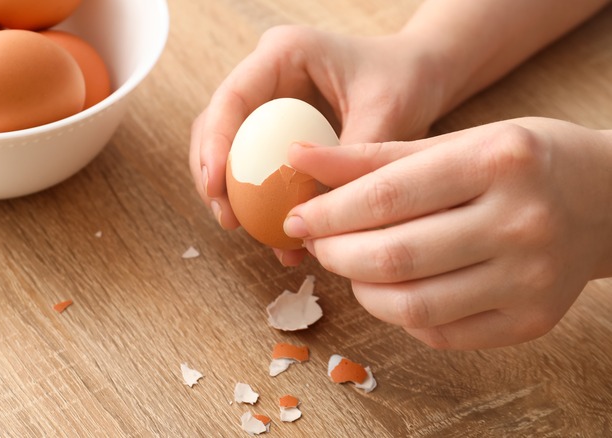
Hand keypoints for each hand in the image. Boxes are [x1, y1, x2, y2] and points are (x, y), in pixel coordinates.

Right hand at [189, 25, 446, 264]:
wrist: (421, 78)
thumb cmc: (405, 80)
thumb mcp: (386, 112)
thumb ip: (349, 156)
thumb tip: (314, 210)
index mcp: (284, 53)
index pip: (233, 98)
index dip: (215, 143)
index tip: (216, 187)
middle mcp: (266, 76)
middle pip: (216, 124)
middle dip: (213, 174)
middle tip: (227, 219)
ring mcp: (268, 103)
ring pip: (228, 148)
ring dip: (229, 191)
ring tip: (242, 229)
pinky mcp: (275, 130)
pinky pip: (254, 165)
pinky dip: (257, 199)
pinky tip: (273, 232)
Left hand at [283, 117, 611, 348]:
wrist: (606, 200)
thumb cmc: (520, 162)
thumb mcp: (454, 142)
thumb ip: (373, 156)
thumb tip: (297, 159)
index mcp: (499, 161)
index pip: (386, 197)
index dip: (327, 213)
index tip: (296, 217)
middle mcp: (521, 221)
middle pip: (395, 256)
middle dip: (336, 254)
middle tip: (318, 243)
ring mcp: (532, 279)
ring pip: (413, 305)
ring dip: (362, 290)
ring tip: (351, 266)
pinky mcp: (532, 321)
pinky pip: (441, 332)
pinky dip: (400, 314)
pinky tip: (393, 289)